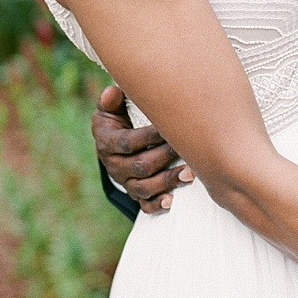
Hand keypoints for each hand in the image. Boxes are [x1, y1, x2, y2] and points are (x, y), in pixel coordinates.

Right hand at [91, 84, 194, 214]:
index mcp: (107, 142)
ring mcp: (125, 182)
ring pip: (143, 188)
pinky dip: (157, 205)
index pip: (127, 142)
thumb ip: (111, 100)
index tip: (168, 128)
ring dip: (167, 181)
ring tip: (189, 173)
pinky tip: (171, 202)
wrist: (114, 141)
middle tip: (185, 148)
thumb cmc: (119, 117)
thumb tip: (112, 91)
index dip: (148, 137)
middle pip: (139, 166)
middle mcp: (114, 165)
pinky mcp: (135, 193)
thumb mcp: (111, 107)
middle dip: (164, 157)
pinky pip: (144, 205)